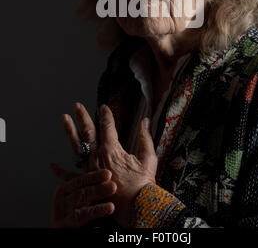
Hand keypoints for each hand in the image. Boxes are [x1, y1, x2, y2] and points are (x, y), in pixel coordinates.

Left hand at [60, 101, 157, 227]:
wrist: (137, 208)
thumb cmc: (143, 186)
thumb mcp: (148, 159)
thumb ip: (145, 138)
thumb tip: (145, 121)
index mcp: (112, 150)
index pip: (108, 126)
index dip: (106, 115)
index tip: (103, 107)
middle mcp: (98, 157)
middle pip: (88, 132)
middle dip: (83, 117)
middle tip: (77, 106)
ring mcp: (90, 170)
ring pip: (77, 146)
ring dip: (70, 131)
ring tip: (64, 118)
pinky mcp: (88, 184)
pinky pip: (71, 176)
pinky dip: (61, 171)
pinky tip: (52, 166)